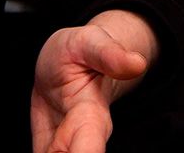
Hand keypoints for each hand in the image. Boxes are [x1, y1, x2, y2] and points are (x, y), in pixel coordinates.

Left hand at [30, 12, 155, 152]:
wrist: (69, 62)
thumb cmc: (82, 51)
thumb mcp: (91, 42)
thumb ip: (110, 54)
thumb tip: (136, 63)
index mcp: (91, 115)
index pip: (88, 146)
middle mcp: (80, 139)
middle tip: (55, 152)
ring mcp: (63, 148)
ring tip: (47, 150)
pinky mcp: (48, 150)